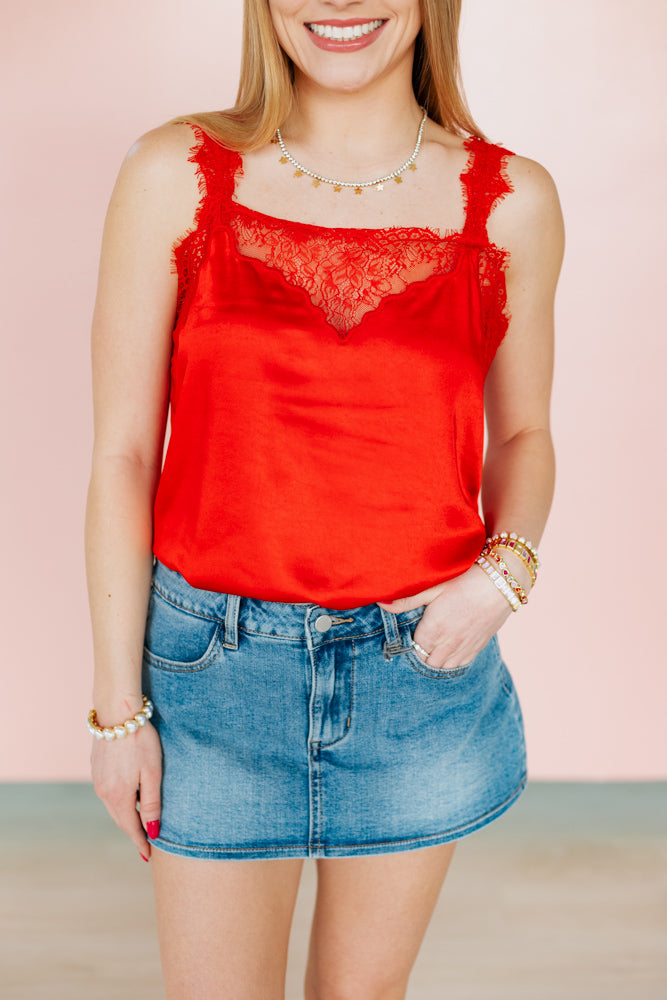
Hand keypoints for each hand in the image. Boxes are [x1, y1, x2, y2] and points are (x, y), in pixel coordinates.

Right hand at [91, 720, 161, 860]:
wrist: (118, 712)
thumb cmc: (140, 740)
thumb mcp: (152, 773)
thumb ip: (151, 803)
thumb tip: (152, 831)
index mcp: (118, 796)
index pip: (130, 827)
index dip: (140, 842)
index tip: (149, 855)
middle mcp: (103, 791)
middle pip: (120, 818)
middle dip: (133, 831)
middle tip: (146, 843)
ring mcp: (97, 779)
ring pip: (113, 805)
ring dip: (126, 815)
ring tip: (139, 823)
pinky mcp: (96, 767)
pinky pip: (108, 792)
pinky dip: (119, 800)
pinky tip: (128, 797)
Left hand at [378, 563, 512, 670]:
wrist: (502, 580)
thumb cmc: (465, 579)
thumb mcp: (433, 586)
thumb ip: (406, 599)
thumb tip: (381, 602)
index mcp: (433, 630)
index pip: (413, 650)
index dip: (408, 643)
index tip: (407, 634)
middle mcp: (449, 644)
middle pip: (427, 662)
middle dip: (420, 654)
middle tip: (418, 640)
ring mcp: (465, 646)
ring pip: (445, 666)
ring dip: (436, 660)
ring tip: (432, 646)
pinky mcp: (479, 645)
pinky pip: (462, 663)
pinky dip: (453, 661)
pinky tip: (449, 650)